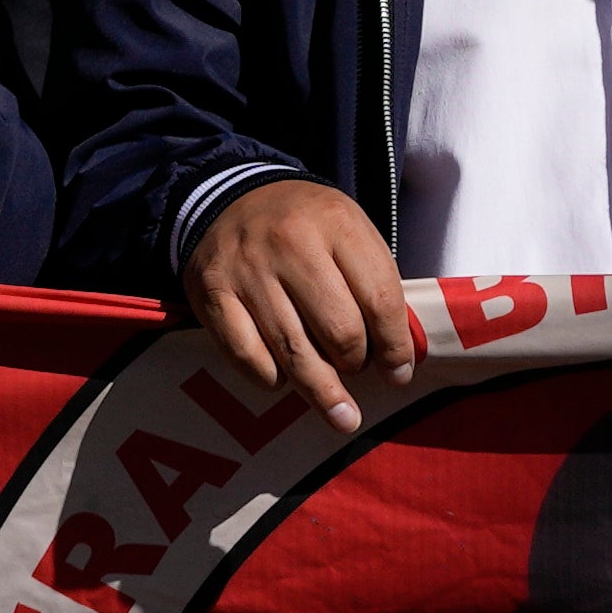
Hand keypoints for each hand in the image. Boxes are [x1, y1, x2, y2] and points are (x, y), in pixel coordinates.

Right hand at [179, 179, 415, 431]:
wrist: (230, 196)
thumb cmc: (305, 225)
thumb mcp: (349, 230)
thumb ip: (374, 282)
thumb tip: (395, 356)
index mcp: (336, 222)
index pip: (380, 299)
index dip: (395, 347)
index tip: (400, 374)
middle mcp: (290, 243)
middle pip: (339, 331)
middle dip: (356, 364)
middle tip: (357, 369)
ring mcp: (247, 270)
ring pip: (294, 352)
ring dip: (322, 391)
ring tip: (342, 415)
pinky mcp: (211, 294)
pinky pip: (247, 357)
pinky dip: (270, 378)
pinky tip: (282, 378)